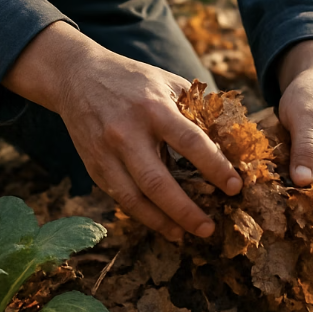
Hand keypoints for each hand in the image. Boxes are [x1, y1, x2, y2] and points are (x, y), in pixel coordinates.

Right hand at [3, 22, 241, 241]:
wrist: (77, 76)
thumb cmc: (132, 80)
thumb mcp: (166, 82)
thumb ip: (194, 109)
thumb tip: (228, 138)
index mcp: (153, 107)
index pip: (191, 143)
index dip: (216, 167)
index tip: (235, 187)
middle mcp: (127, 132)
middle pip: (158, 183)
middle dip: (186, 211)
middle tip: (210, 228)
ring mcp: (106, 152)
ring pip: (134, 199)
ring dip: (162, 222)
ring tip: (184, 235)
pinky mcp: (93, 166)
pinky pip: (120, 198)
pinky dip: (142, 214)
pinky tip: (160, 222)